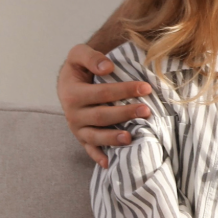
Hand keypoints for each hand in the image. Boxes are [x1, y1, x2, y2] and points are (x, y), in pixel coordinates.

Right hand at [59, 44, 151, 166]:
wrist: (69, 83)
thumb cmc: (80, 68)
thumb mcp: (79, 54)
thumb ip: (90, 57)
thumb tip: (107, 67)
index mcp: (72, 93)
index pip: (101, 93)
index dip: (123, 90)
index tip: (146, 87)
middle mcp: (73, 113)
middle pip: (101, 116)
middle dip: (125, 114)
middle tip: (147, 111)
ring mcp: (78, 128)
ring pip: (96, 136)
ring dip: (113, 138)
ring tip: (130, 138)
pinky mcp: (82, 138)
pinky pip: (90, 150)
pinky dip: (99, 157)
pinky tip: (110, 164)